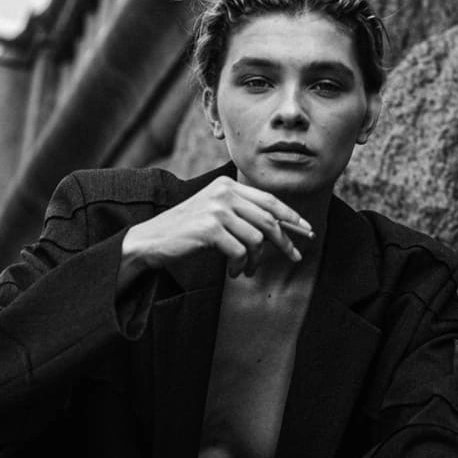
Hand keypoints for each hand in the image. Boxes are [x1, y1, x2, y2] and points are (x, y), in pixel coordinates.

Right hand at [120, 178, 313, 280]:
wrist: (150, 241)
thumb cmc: (184, 232)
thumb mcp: (214, 214)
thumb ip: (240, 214)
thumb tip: (278, 230)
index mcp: (227, 185)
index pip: (269, 200)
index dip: (291, 216)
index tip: (306, 230)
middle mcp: (224, 192)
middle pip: (269, 219)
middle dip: (285, 241)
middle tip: (294, 257)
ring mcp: (216, 209)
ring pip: (257, 238)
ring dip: (255, 260)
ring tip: (246, 270)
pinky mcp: (210, 228)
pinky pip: (240, 252)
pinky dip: (240, 266)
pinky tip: (233, 272)